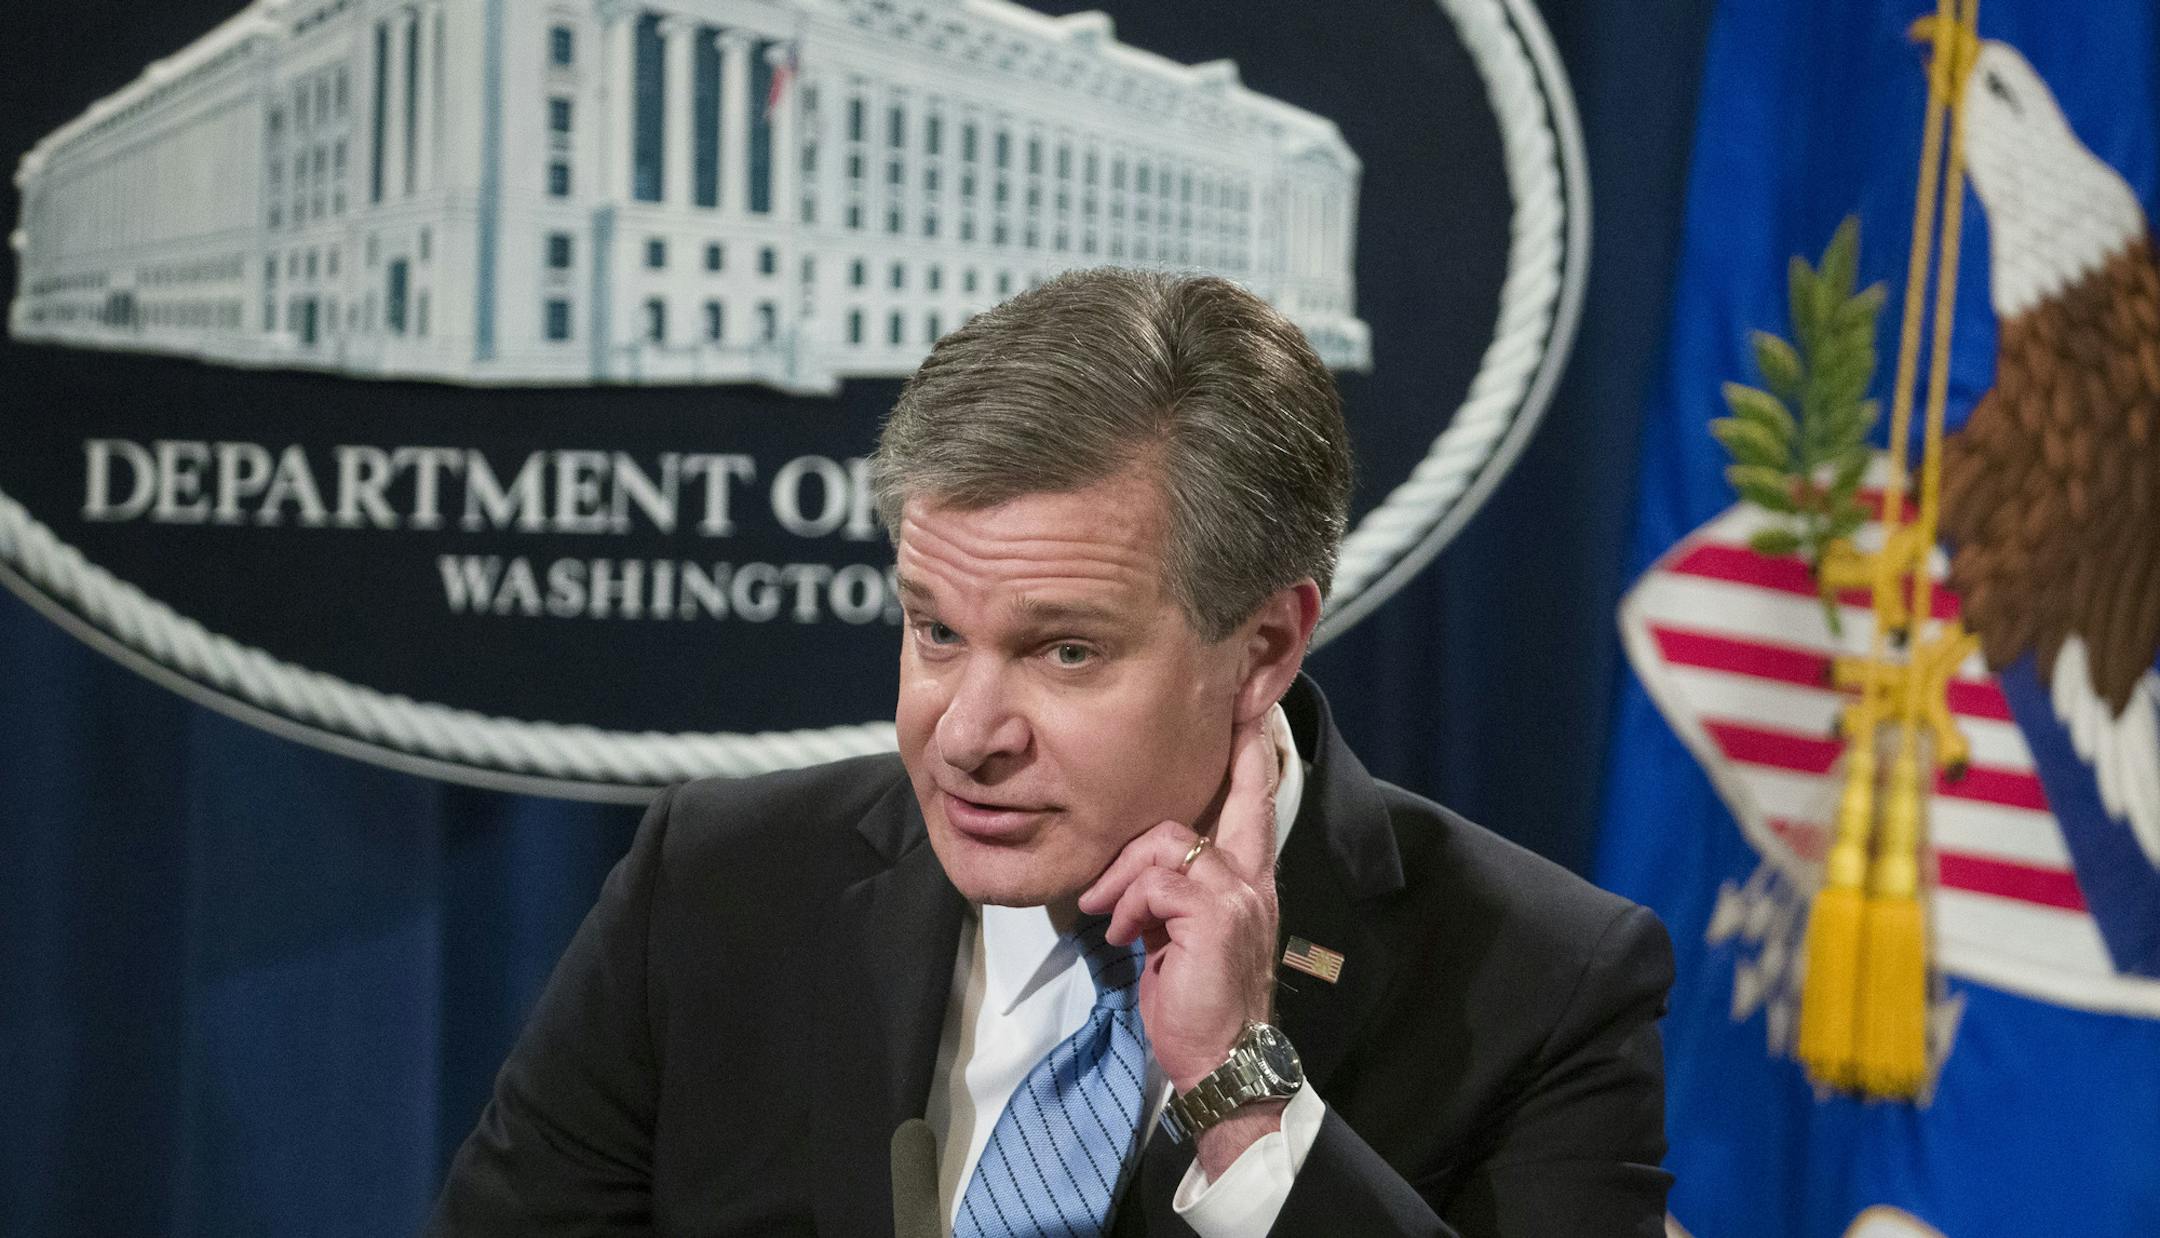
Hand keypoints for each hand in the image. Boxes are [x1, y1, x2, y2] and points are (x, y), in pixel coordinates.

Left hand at [1076, 714, 1283, 1171]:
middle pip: (1213, 805)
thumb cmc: (1200, 1005)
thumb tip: (1137, 879)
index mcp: (1249, 881)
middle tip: (1110, 877)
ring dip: (1125, 877)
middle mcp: (1252, 878)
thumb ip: (1174, 896)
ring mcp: (1237, 893)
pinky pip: (1156, 880)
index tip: (1250, 710)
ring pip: (1169, 840)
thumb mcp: (1185, 939)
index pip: (1255, 801)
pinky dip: (1130, 906)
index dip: (1254, 754)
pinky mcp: (1215, 912)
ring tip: (1112, 918)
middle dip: (1161, 817)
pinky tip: (1125, 937)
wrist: (1225, 1061)